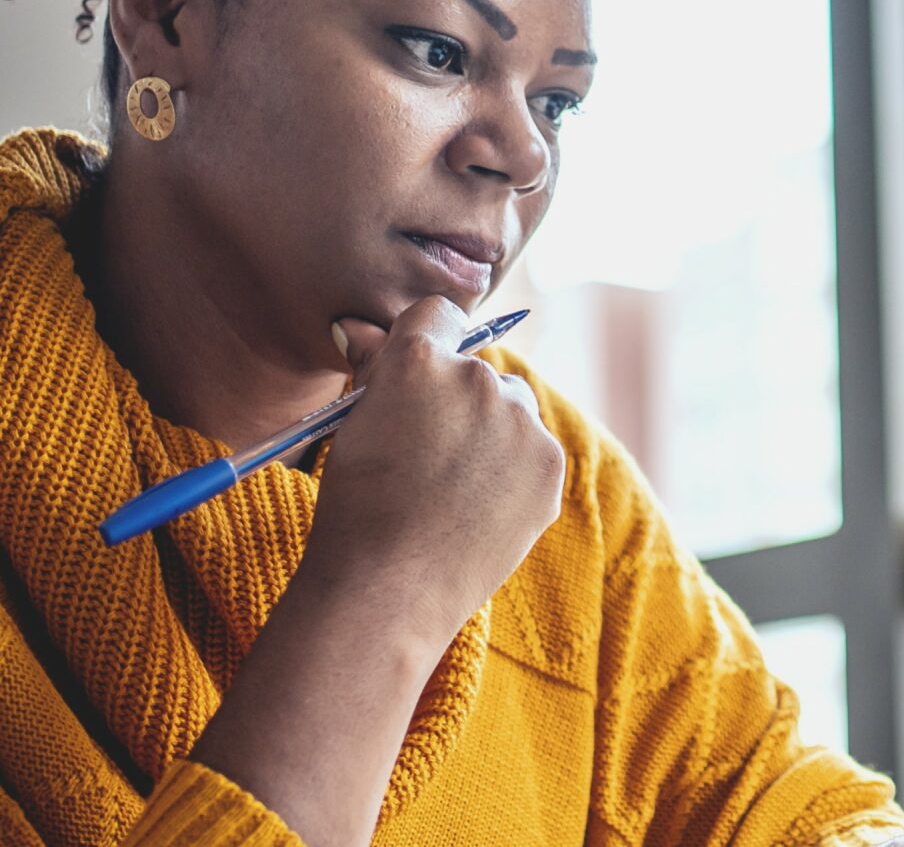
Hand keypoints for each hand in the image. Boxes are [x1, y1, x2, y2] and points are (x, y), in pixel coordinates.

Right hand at [311, 296, 565, 644]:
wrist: (387, 589)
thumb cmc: (355, 507)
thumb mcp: (354, 425)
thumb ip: (374, 369)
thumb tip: (360, 328)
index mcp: (420, 359)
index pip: (439, 314)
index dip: (427, 343)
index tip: (420, 378)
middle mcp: (477, 378)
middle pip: (477, 369)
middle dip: (458, 399)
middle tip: (429, 453)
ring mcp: (520, 422)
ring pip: (511, 409)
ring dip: (492, 433)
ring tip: (453, 489)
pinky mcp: (549, 464)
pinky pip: (532, 451)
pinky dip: (514, 472)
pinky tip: (479, 509)